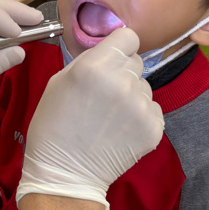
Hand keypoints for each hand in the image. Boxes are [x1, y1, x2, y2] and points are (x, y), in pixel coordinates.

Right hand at [16, 28, 164, 209]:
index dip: (120, 45)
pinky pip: (153, 109)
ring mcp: (140, 107)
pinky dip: (139, 117)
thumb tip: (109, 49)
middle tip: (104, 93)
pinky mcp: (154, 128)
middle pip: (136, 61)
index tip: (112, 57)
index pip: (129, 36)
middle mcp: (122, 82)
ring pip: (144, 86)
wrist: (64, 173)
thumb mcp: (59, 81)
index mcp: (95, 67)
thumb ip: (89, 60)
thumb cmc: (54, 126)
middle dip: (123, 72)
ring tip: (109, 116)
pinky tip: (120, 130)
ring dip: (131, 96)